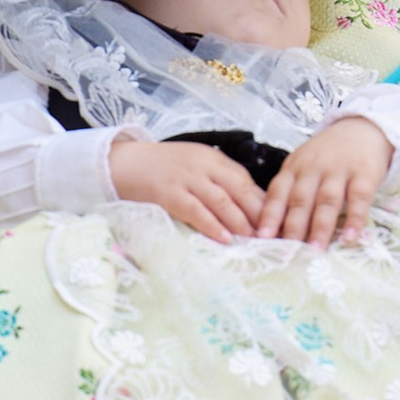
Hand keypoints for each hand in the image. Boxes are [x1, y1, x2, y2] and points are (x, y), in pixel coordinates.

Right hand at [108, 133, 268, 243]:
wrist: (123, 163)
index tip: (276, 221)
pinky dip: (212, 225)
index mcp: (212, 158)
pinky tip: (224, 238)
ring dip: (240, 222)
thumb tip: (249, 207)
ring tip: (254, 240)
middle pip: (238, 189)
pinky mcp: (168, 194)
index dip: (262, 201)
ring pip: (221, 201)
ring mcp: (185, 179)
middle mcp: (202, 166)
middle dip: (258, 214)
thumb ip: (217, 180)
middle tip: (272, 235)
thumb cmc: (162, 168)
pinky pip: (195, 211)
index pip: (245, 179)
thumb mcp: (193, 165)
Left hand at [255, 116, 391, 247]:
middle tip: (288, 253)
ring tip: (315, 250)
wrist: (362, 129)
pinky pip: (359, 198)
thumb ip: (290, 192)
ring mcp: (339, 171)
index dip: (270, 215)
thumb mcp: (302, 166)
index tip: (262, 238)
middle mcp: (313, 169)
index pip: (277, 193)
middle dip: (293, 227)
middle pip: (300, 200)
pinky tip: (350, 237)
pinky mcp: (364, 174)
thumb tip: (276, 231)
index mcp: (293, 168)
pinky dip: (355, 219)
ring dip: (320, 227)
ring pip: (327, 201)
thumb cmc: (327, 155)